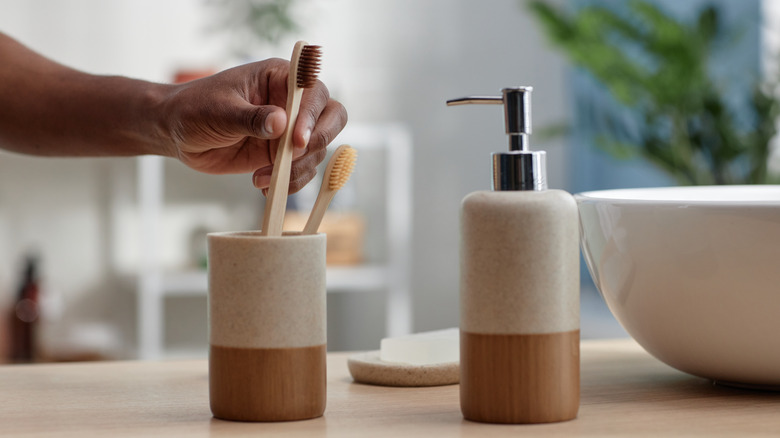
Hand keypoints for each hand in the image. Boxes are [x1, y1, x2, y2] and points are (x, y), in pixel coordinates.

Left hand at [160, 58, 346, 193]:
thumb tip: (281, 122)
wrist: (177, 133)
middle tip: (294, 159)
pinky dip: (290, 183)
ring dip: (297, 169)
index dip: (312, 116)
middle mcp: (292, 102)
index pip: (314, 92)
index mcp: (280, 77)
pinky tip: (263, 185)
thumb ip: (251, 118)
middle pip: (332, 118)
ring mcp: (290, 130)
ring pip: (318, 150)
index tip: (296, 141)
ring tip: (262, 177)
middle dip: (319, 142)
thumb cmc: (194, 109)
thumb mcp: (219, 111)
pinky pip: (303, 170)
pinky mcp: (283, 155)